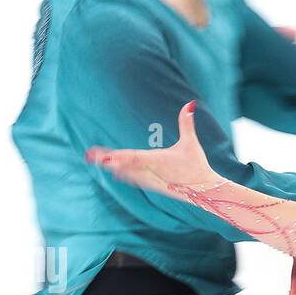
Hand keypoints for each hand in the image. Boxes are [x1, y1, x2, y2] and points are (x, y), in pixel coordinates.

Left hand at [85, 101, 214, 194]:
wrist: (204, 191)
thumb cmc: (197, 165)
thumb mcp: (191, 143)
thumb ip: (187, 123)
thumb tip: (190, 104)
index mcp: (159, 160)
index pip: (135, 158)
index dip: (119, 157)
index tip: (106, 157)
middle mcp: (152, 172)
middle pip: (125, 166)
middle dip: (108, 160)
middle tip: (91, 156)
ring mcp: (152, 181)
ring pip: (127, 173)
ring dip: (112, 166)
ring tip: (96, 160)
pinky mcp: (154, 186)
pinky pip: (135, 179)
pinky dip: (124, 174)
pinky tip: (114, 171)